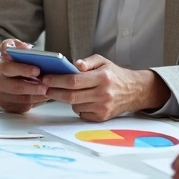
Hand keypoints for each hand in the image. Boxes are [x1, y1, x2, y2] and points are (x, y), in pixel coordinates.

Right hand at [0, 39, 48, 113]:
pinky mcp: (8, 106)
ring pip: (22, 99)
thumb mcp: (9, 48)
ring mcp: (2, 97)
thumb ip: (15, 45)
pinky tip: (44, 96)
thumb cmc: (8, 62)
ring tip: (49, 91)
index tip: (38, 70)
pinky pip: (24, 106)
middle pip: (17, 87)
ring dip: (37, 96)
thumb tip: (25, 47)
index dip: (24, 69)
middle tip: (46, 86)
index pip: (10, 68)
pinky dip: (36, 102)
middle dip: (33, 87)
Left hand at [39, 54, 165, 120]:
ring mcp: (103, 107)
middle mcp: (103, 94)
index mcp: (102, 77)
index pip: (74, 81)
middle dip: (54, 92)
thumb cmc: (114, 74)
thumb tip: (75, 65)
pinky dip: (77, 107)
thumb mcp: (103, 61)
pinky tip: (82, 99)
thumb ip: (88, 61)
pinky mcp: (102, 117)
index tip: (45, 79)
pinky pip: (81, 113)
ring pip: (74, 105)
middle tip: (44, 88)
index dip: (57, 81)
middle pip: (71, 96)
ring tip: (67, 91)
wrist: (134, 91)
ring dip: (66, 99)